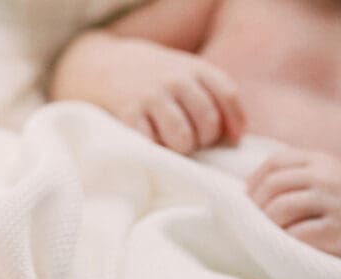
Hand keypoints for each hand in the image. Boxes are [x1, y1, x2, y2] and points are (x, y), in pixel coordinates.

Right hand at [98, 39, 245, 154]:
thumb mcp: (185, 74)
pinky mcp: (129, 113)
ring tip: (174, 147)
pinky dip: (156, 152)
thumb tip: (235, 137)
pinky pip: (152, 144)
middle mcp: (176, 80)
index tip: (233, 140)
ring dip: (182, 150)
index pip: (227, 95)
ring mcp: (152, 96)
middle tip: (193, 142)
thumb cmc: (154, 80)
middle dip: (204, 140)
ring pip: (182, 138)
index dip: (234, 122)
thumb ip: (210, 96)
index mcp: (195, 69)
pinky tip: (154, 147)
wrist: (106, 64)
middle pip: (207, 122)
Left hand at [247, 148, 340, 259]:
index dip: (254, 181)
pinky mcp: (336, 230)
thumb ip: (296, 174)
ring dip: (266, 226)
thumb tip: (248, 186)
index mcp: (322, 161)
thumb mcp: (328, 177)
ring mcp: (333, 203)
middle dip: (255, 206)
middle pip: (273, 185)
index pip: (275, 162)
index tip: (247, 199)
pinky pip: (296, 235)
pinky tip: (283, 246)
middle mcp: (326, 177)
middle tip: (251, 222)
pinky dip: (283, 242)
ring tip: (267, 235)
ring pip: (280, 209)